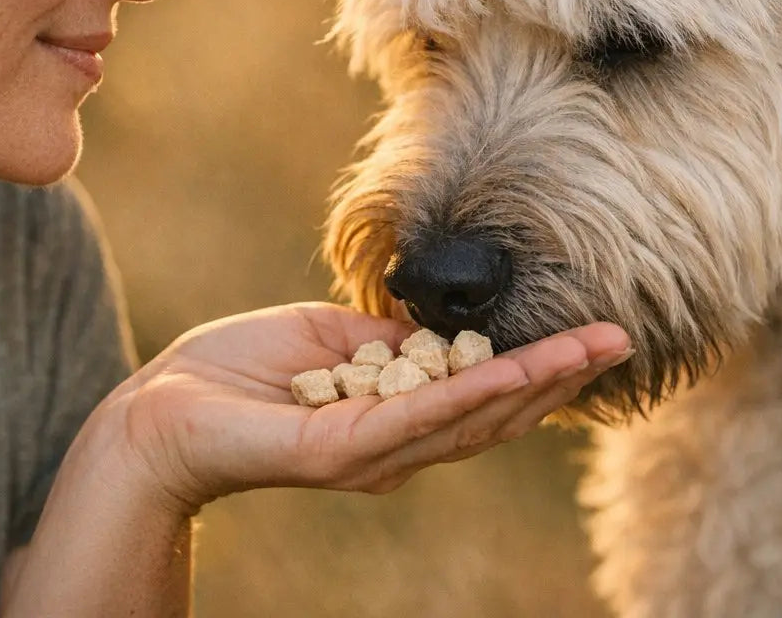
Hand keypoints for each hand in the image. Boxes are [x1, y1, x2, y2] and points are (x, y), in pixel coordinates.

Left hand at [92, 303, 630, 514]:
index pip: (482, 393)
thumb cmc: (239, 372)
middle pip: (494, 410)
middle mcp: (396, 445)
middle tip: (620, 338)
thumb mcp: (330, 342)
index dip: (538, 366)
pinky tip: (512, 372)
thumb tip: (436, 328)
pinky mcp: (338, 451)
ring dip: (534, 382)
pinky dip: (467, 394)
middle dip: (559, 374)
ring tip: (590, 349)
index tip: (591, 335)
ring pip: (469, 417)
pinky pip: (413, 420)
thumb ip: (388, 341)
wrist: (161, 411)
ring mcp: (372, 453)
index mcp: (397, 415)